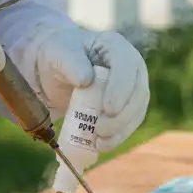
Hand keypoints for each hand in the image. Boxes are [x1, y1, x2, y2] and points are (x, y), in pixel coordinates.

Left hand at [34, 27, 149, 151]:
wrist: (54, 70)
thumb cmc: (57, 56)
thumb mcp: (58, 54)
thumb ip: (70, 63)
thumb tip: (86, 80)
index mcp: (114, 46)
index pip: (126, 65)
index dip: (121, 88)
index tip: (108, 109)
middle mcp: (130, 65)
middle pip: (137, 91)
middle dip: (122, 115)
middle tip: (100, 130)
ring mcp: (131, 86)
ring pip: (137, 110)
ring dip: (121, 130)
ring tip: (99, 143)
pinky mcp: (127, 105)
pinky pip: (129, 122)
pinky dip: (118, 136)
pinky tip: (102, 145)